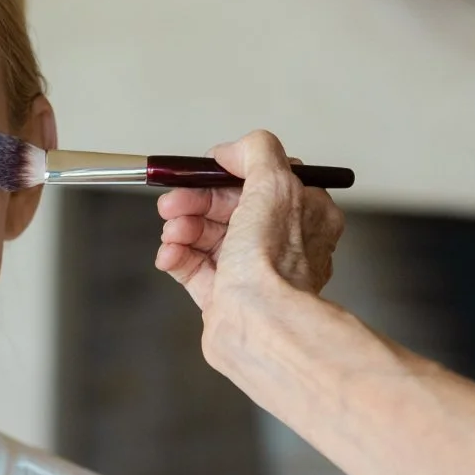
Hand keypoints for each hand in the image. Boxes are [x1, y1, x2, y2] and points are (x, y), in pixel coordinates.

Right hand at [155, 130, 344, 344]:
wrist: (259, 323)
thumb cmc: (273, 263)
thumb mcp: (275, 184)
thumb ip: (256, 152)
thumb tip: (232, 150)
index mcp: (305, 215)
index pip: (262, 181)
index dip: (228, 174)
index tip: (202, 172)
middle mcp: (281, 244)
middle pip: (230, 208)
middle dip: (196, 202)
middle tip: (172, 203)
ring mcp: (252, 272)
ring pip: (209, 238)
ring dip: (183, 228)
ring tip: (172, 231)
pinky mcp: (225, 298)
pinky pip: (195, 269)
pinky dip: (178, 257)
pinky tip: (169, 254)